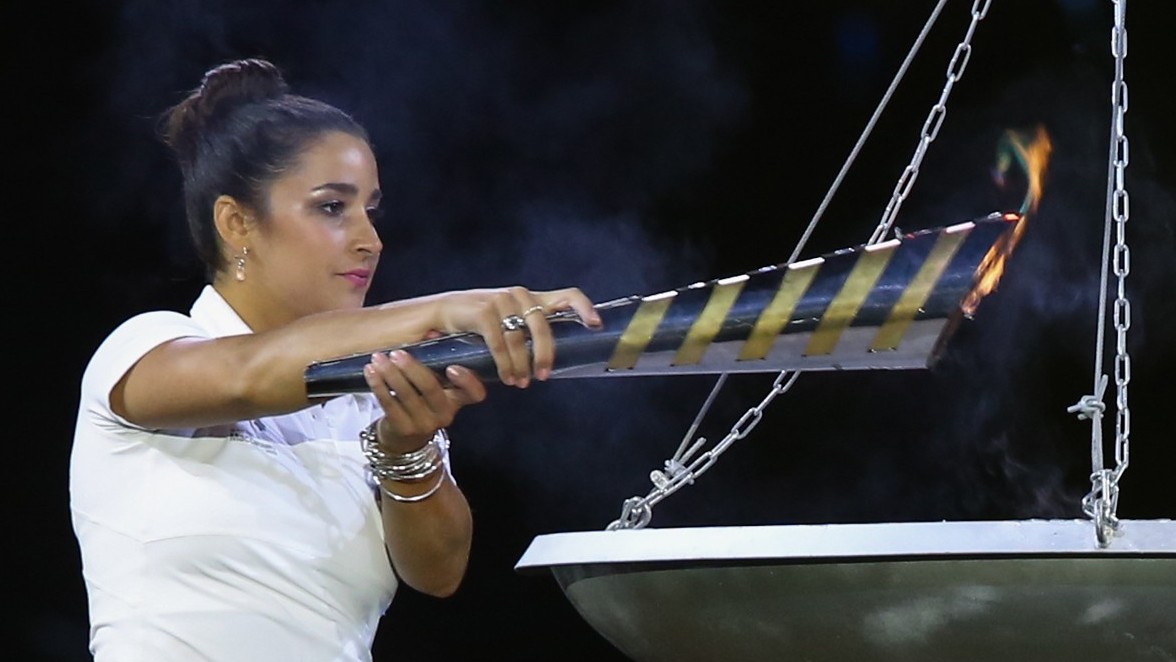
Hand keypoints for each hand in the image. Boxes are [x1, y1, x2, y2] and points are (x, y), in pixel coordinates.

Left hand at [363, 350, 485, 452]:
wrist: (405, 435)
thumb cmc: (422, 398)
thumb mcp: (435, 383)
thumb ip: (436, 359)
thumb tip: (431, 332)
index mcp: (458, 398)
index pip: (474, 393)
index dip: (467, 381)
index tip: (452, 367)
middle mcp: (445, 413)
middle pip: (432, 390)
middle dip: (413, 369)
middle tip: (398, 353)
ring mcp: (425, 423)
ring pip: (407, 397)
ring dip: (391, 375)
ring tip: (378, 358)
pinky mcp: (404, 429)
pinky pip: (389, 405)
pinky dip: (378, 386)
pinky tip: (370, 372)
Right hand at [432, 286, 600, 387]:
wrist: (435, 318)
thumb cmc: (473, 328)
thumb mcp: (505, 328)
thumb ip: (526, 336)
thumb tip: (549, 363)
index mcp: (529, 298)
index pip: (566, 295)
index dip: (584, 308)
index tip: (597, 325)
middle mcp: (518, 295)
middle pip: (544, 325)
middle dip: (546, 354)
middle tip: (542, 376)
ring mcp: (500, 300)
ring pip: (521, 338)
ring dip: (521, 365)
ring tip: (519, 383)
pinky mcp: (482, 311)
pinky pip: (500, 342)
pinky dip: (504, 363)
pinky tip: (506, 377)